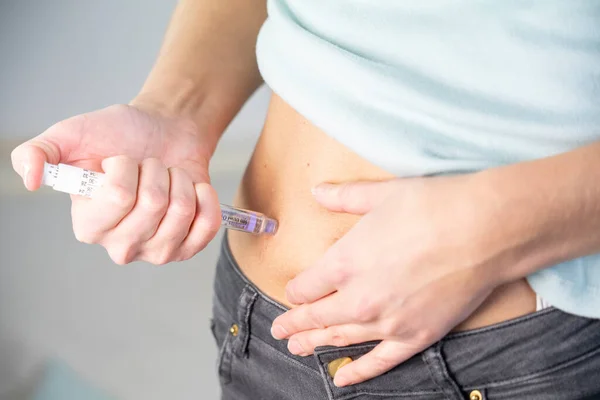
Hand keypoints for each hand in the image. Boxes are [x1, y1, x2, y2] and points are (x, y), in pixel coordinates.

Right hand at [11, 102, 220, 263]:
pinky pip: (206, 225)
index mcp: (88, 225)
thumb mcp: (70, 135)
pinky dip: (205, 197)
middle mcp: (120, 246)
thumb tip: (28, 179)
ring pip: (181, 211)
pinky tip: (191, 188)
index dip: (126, 167)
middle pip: (154, 204)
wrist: (164, 132)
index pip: (119, 197)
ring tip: (167, 176)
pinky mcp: (188, 248)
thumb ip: (37, 152)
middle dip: (156, 170)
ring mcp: (157, 251)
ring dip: (179, 180)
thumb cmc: (118, 135)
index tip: (120, 160)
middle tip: (147, 167)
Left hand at [271, 176, 506, 386]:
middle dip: (294, 324)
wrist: (484, 230)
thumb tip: (317, 191)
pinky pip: (379, 363)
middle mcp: (359, 299)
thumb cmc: (431, 206)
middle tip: (280, 331)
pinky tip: (342, 380)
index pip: (306, 286)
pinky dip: (358, 373)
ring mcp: (387, 322)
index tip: (292, 293)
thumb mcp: (379, 195)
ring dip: (315, 345)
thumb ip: (343, 197)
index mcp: (344, 263)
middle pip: (316, 317)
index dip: (294, 291)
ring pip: (340, 340)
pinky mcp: (415, 337)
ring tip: (297, 350)